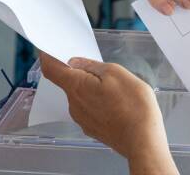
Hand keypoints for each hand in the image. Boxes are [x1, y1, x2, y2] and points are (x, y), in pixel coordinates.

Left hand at [40, 53, 177, 173]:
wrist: (142, 140)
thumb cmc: (133, 106)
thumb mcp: (116, 73)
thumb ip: (93, 66)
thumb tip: (76, 62)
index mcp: (77, 87)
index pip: (51, 69)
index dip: (47, 57)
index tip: (48, 50)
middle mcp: (74, 104)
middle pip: (68, 82)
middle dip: (80, 73)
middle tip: (103, 68)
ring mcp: (82, 119)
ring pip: (81, 96)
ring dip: (91, 88)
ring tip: (116, 89)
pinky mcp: (92, 128)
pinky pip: (89, 109)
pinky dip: (97, 102)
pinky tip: (116, 103)